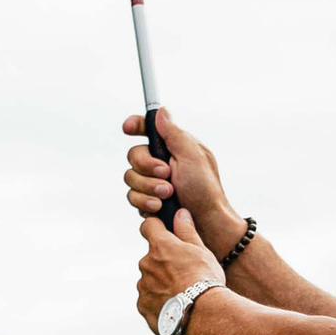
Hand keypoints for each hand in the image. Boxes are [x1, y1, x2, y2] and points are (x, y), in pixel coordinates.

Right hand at [123, 110, 236, 243]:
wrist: (207, 224)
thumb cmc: (206, 190)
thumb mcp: (193, 156)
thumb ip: (174, 134)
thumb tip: (161, 111)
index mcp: (174, 147)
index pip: (148, 129)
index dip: (136, 125)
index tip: (128, 128)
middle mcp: (161, 162)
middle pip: (134, 155)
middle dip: (147, 166)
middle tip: (167, 174)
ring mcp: (153, 182)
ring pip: (130, 177)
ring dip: (148, 186)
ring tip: (168, 194)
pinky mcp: (148, 201)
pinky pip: (132, 197)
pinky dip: (144, 202)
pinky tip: (159, 207)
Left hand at [136, 206, 215, 329]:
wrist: (204, 314)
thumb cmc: (205, 280)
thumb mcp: (201, 250)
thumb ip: (186, 231)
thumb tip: (180, 213)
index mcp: (160, 246)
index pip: (148, 226)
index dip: (156, 227)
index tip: (163, 232)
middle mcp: (146, 264)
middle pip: (152, 258)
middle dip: (164, 264)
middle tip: (185, 275)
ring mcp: (143, 286)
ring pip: (150, 280)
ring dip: (162, 284)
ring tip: (183, 294)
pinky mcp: (143, 306)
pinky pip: (149, 300)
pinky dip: (159, 302)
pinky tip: (176, 307)